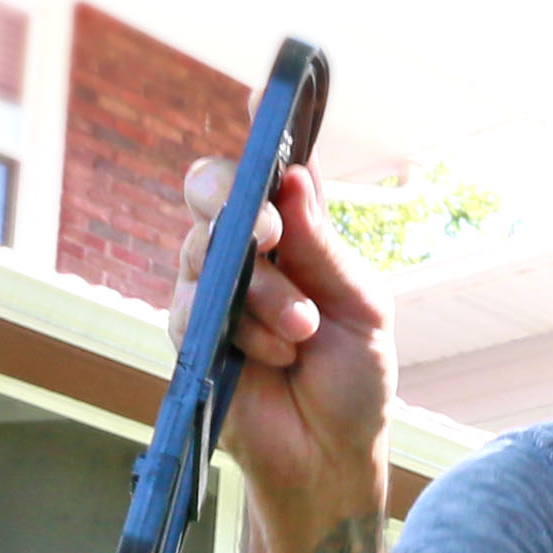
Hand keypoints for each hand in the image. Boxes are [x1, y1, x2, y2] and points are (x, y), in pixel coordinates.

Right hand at [180, 158, 392, 520]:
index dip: (262, 127)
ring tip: (301, 330)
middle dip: (237, 203)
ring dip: (261, 290)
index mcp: (295, 233)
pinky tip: (277, 355)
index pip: (271, 168)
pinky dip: (243, 329)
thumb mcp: (362, 307)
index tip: (267, 95)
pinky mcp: (190, 331)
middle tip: (270, 235)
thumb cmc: (353, 380)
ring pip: (206, 250)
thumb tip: (294, 180)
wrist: (330, 457)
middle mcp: (248, 251)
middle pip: (213, 190)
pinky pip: (192, 306)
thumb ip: (325, 248)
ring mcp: (213, 288)